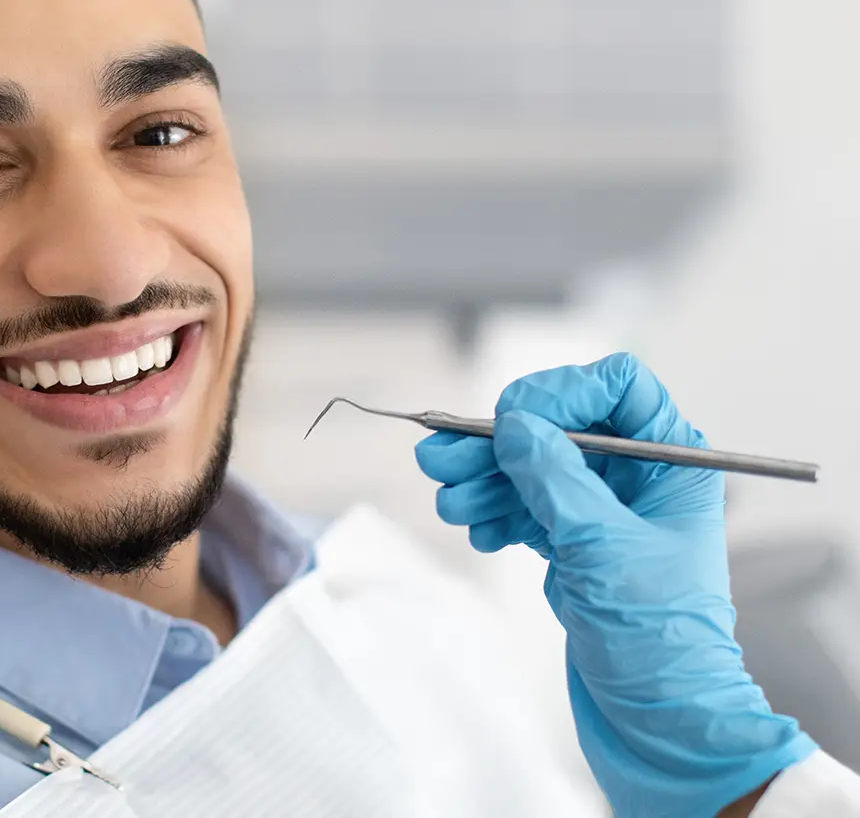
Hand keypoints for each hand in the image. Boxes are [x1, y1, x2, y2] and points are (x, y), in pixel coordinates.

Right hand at [416, 354, 813, 817]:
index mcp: (671, 464)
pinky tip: (478, 532)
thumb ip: (554, 477)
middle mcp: (637, 479)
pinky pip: (523, 508)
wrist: (660, 723)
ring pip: (530, 469)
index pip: (616, 387)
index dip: (561, 393)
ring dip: (483, 480)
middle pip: (555, 427)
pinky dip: (494, 514)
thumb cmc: (659, 639)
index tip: (512, 420)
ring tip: (450, 503)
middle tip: (439, 459)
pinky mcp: (574, 546)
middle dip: (496, 443)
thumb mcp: (602, 546)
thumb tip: (513, 423)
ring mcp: (602, 512)